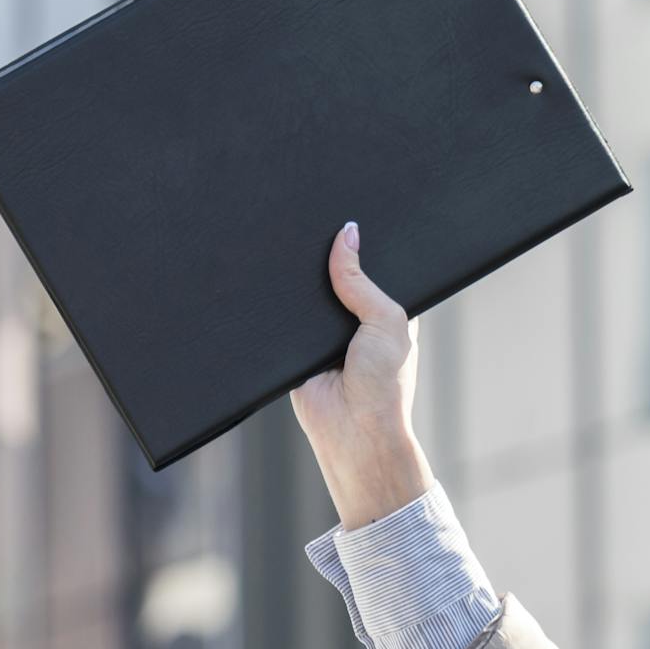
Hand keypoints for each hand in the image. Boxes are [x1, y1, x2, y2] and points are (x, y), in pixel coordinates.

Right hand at [288, 220, 431, 527]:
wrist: (352, 432)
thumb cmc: (384, 386)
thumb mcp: (385, 323)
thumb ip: (361, 282)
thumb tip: (347, 235)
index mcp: (382, 312)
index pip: (367, 268)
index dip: (356, 246)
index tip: (340, 216)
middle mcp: (352, 320)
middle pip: (331, 276)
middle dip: (321, 258)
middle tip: (305, 223)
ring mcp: (320, 333)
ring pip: (302, 293)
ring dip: (295, 280)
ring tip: (284, 245)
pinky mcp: (290, 347)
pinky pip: (278, 317)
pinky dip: (273, 304)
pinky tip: (264, 279)